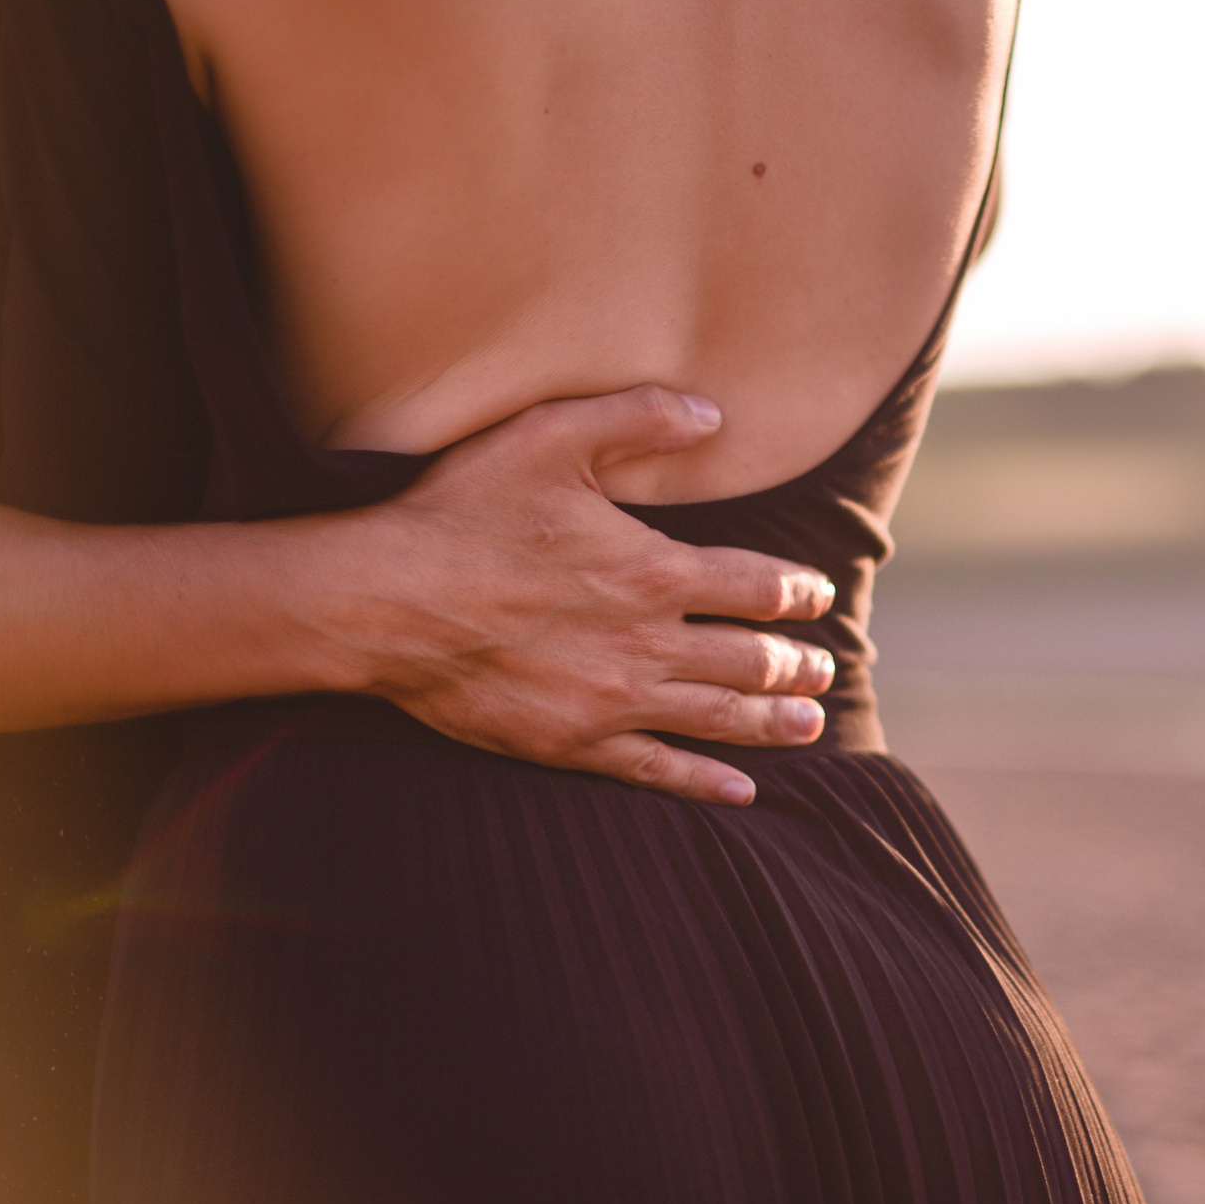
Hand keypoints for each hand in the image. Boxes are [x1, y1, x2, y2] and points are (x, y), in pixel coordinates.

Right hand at [337, 386, 835, 804]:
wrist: (383, 602)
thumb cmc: (463, 512)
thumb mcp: (550, 436)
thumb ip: (638, 417)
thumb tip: (712, 413)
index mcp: (655, 571)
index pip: (757, 587)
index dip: (797, 593)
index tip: (816, 595)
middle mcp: (648, 643)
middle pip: (750, 661)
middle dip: (795, 665)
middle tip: (821, 669)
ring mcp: (612, 701)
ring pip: (718, 718)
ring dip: (773, 722)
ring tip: (810, 725)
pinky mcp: (571, 743)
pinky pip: (655, 770)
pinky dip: (706, 781)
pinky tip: (742, 791)